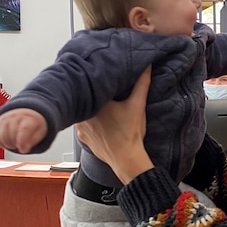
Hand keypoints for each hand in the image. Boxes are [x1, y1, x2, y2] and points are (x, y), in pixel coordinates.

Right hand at [0, 109, 46, 153]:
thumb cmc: (33, 124)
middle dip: (16, 143)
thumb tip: (23, 149)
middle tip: (22, 145)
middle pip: (12, 133)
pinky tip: (9, 141)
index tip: (23, 149)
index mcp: (29, 118)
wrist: (26, 113)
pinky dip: (2, 142)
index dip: (22, 141)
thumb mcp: (40, 132)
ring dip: (9, 144)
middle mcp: (15, 116)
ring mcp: (5, 119)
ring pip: (2, 136)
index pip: (24, 129)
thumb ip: (33, 141)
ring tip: (16, 143)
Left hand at [76, 66, 153, 183]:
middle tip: (101, 92)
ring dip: (89, 109)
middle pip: (85, 99)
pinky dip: (89, 123)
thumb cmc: (130, 135)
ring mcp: (81, 127)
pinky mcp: (82, 137)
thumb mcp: (137, 105)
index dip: (95, 81)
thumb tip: (146, 67)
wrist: (126, 159)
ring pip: (82, 111)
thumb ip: (141, 84)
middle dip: (92, 96)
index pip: (91, 86)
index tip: (99, 78)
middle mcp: (84, 115)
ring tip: (100, 108)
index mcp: (96, 103)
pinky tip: (99, 123)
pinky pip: (82, 125)